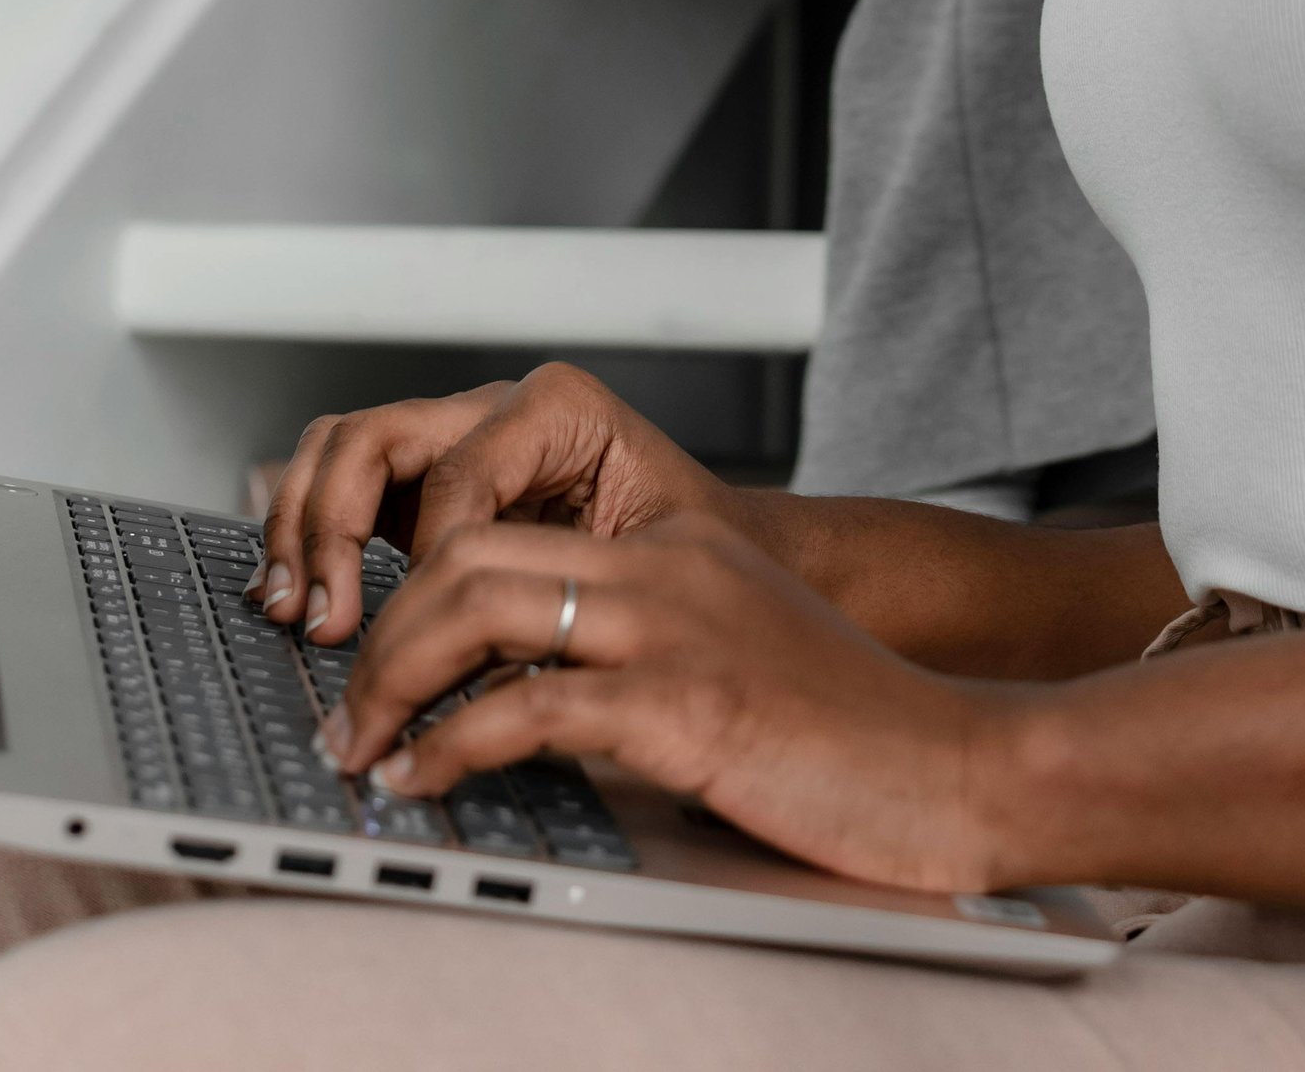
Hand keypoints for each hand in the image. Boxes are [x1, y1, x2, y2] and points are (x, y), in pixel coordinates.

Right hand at [253, 361, 746, 645]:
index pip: (459, 473)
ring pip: (340, 449)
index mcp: (556, 410)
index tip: (424, 620)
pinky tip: (292, 592)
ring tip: (289, 604)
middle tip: (322, 614)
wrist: (710, 546)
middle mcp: (493, 412)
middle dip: (332, 525)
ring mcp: (451, 443)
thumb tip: (483, 641)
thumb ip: (567, 581)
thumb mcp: (648, 559)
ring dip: (301, 525)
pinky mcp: (424, 485)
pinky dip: (306, 530)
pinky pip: (343, 482)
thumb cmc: (690, 550)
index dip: (432, 552)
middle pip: (374, 437)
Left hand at [320, 512, 1025, 896]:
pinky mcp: (685, 704)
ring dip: (391, 679)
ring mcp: (675, 626)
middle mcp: (667, 563)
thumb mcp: (736, 658)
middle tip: (342, 708)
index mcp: (676, 545)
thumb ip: (645, 654)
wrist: (961, 768)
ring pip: (478, 604)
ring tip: (362, 745)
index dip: (414, 582)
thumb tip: (525, 706)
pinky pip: (528, 709)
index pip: (504, 524)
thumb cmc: (851, 736)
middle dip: (378, 630)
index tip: (373, 651)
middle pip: (468, 549)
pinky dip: (451, 746)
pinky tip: (425, 780)